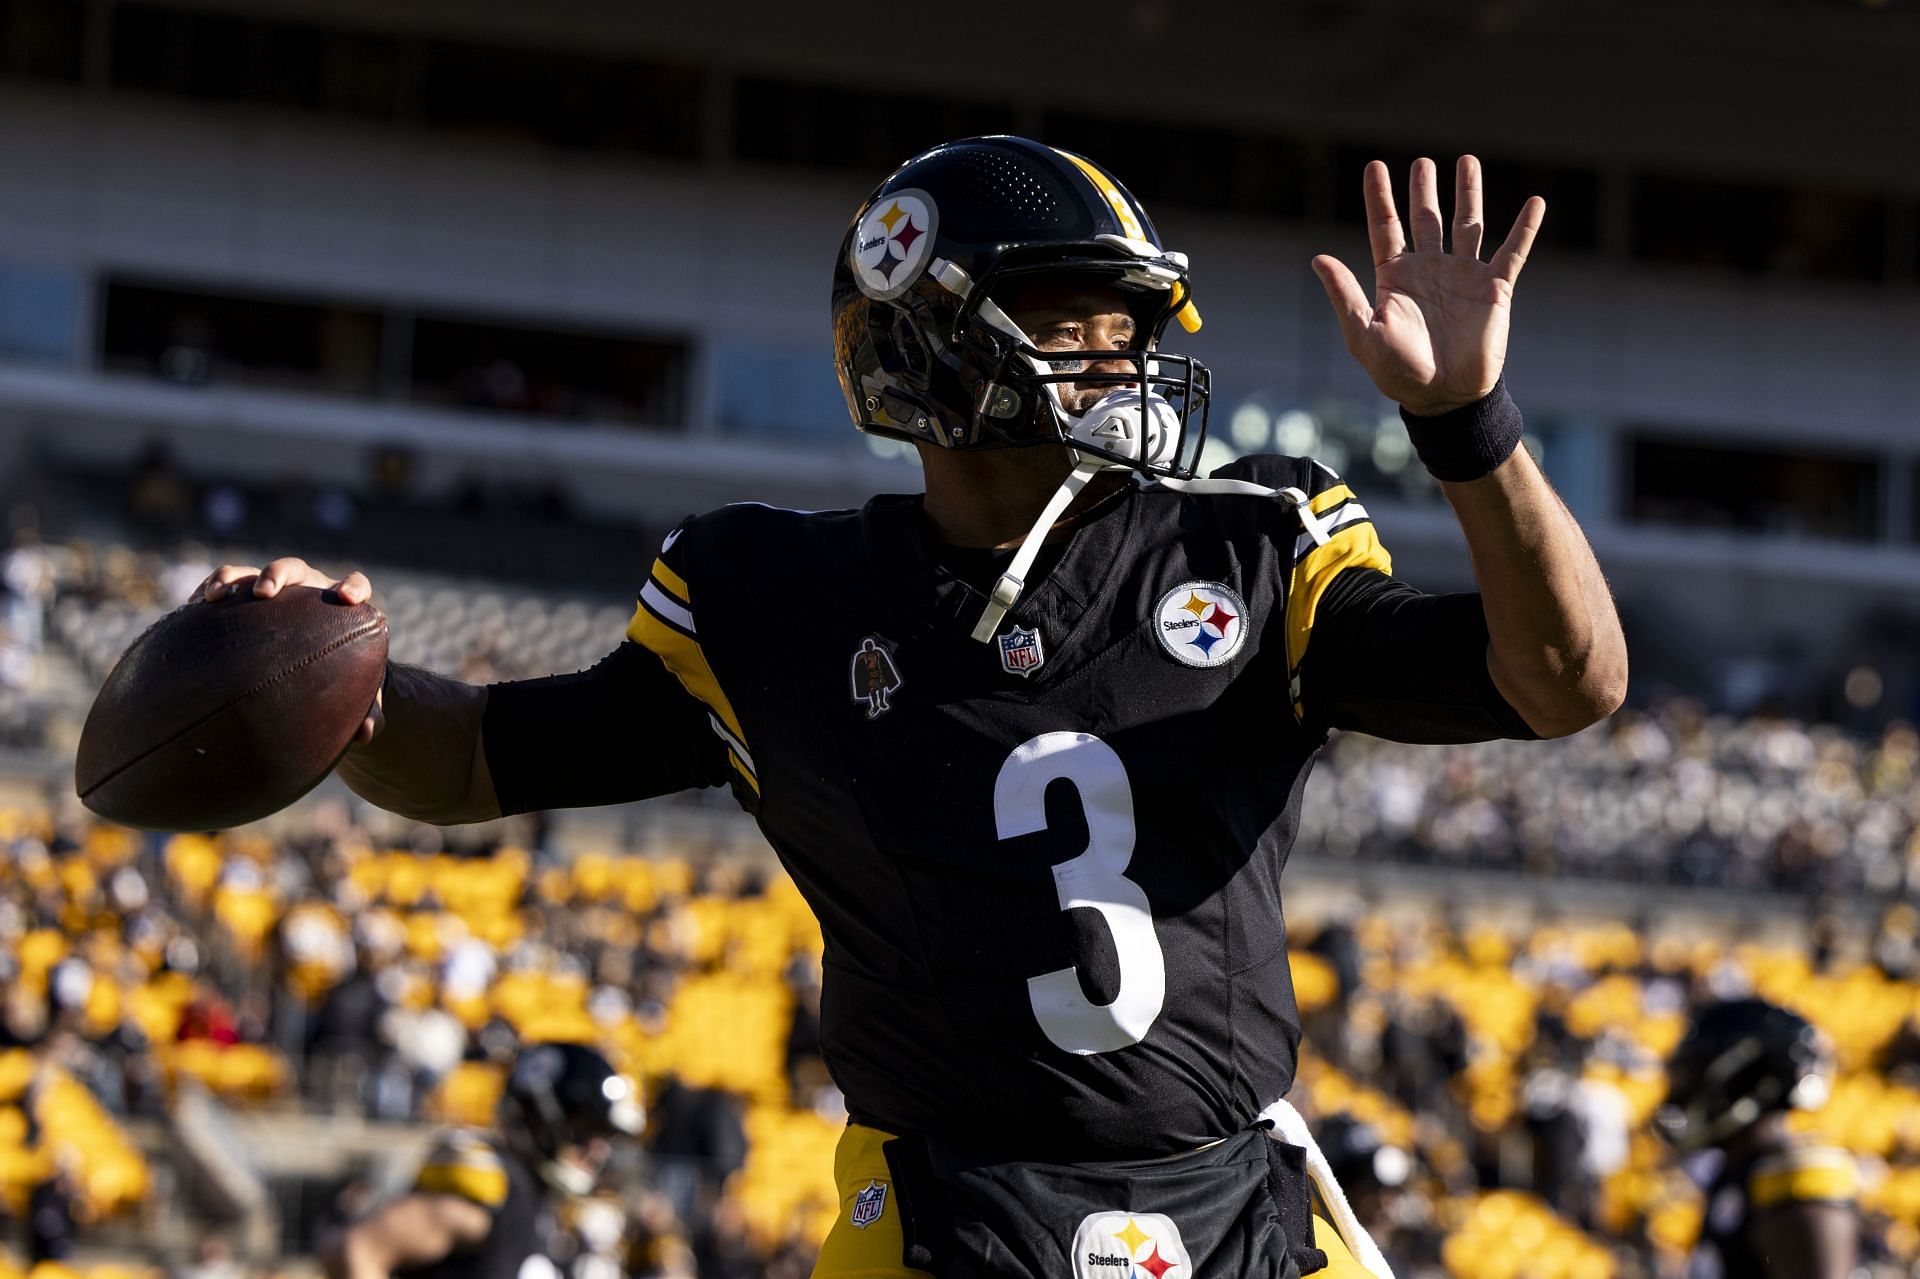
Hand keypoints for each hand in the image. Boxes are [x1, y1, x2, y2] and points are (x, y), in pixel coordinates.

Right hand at [197, 557, 384, 742]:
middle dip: (277, 575)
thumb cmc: (336, 677)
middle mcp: (305, 590)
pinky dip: (208, 590)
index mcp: (339, 607)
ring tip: (213, 597)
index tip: (348, 598)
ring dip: (232, 578)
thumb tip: (366, 734)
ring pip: (249, 572)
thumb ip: (366, 708)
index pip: (355, 585)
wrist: (309, 668)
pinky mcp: (243, 598)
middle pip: (294, 570)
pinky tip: (191, 609)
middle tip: (263, 592)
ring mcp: (272, 592)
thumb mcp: (353, 692)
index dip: (354, 587)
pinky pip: (222, 587)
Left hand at [1311, 156, 1542, 416]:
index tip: (1375, 166)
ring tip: (1467, 161)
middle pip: (1426, 218)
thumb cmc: (1399, 372)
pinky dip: (1525, 228)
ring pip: (1467, 224)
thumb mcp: (1363, 334)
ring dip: (1468, 193)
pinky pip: (1512, 252)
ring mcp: (1463, 276)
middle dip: (1424, 190)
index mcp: (1396, 277)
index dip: (1380, 197)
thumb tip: (1319, 258)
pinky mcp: (1494, 289)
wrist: (1445, 398)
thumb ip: (1345, 295)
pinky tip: (1536, 202)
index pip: (1386, 227)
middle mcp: (1429, 270)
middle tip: (1423, 162)